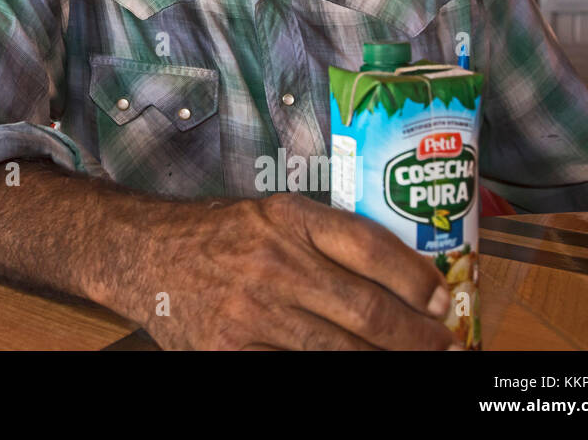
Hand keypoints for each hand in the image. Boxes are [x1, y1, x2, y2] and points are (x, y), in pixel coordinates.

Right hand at [112, 193, 455, 349]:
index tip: (443, 300)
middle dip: (418, 337)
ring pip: (340, 351)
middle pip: (365, 310)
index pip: (368, 247)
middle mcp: (272, 261)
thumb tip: (404, 278)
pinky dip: (333, 373)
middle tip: (445, 346)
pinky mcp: (229, 351)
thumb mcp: (270, 214)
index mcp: (287, 218)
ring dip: (387, 361)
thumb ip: (325, 237)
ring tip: (415, 363)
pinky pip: (298, 372)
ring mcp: (250, 311)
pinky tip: (360, 373)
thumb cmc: (214, 234)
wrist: (142, 252)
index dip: (416, 279)